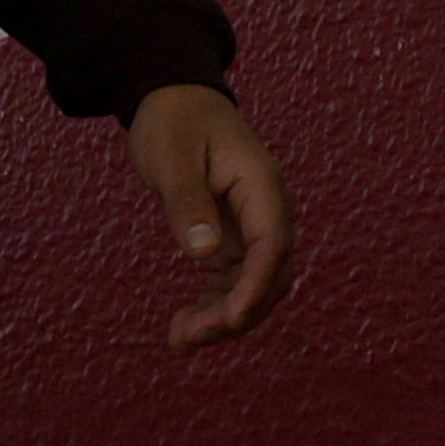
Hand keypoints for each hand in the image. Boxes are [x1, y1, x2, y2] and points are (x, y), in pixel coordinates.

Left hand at [129, 82, 297, 348]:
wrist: (177, 104)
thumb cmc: (175, 123)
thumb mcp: (172, 158)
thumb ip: (187, 202)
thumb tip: (203, 253)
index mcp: (262, 185)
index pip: (271, 244)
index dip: (255, 286)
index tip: (230, 320)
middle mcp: (267, 212)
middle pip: (269, 276)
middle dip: (235, 313)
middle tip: (186, 337)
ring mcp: (254, 230)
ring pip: (254, 289)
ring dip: (222, 320)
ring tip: (178, 340)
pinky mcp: (234, 243)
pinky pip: (233, 286)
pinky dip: (213, 309)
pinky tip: (182, 329)